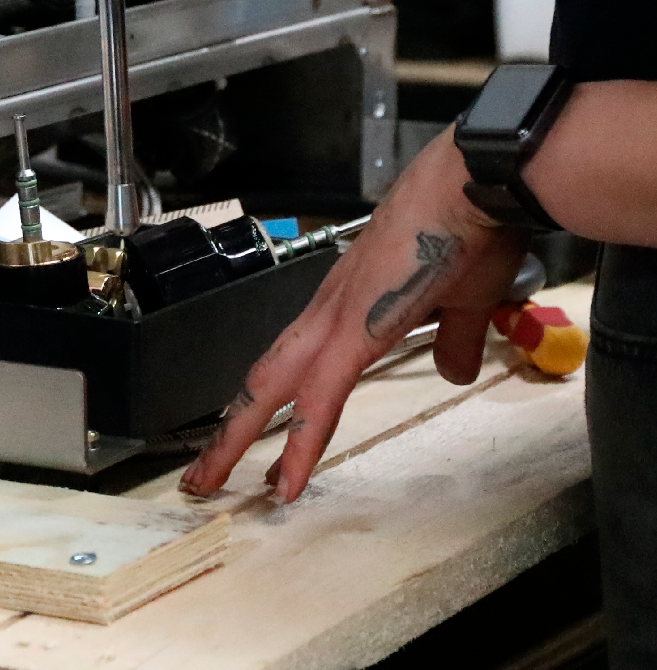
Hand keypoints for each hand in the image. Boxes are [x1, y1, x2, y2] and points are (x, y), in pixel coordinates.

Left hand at [179, 129, 525, 501]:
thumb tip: (453, 368)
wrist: (470, 186)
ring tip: (211, 483)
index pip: (294, 362)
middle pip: (263, 380)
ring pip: (271, 388)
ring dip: (239, 438)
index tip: (255, 438)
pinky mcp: (356, 330)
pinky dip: (300, 442)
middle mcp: (327, 309)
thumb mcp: (466, 299)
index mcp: (346, 302)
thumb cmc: (467, 228)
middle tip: (200, 477)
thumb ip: (455, 339)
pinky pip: (320, 397)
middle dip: (229, 431)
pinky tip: (286, 481)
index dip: (271, 402)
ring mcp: (334, 317)